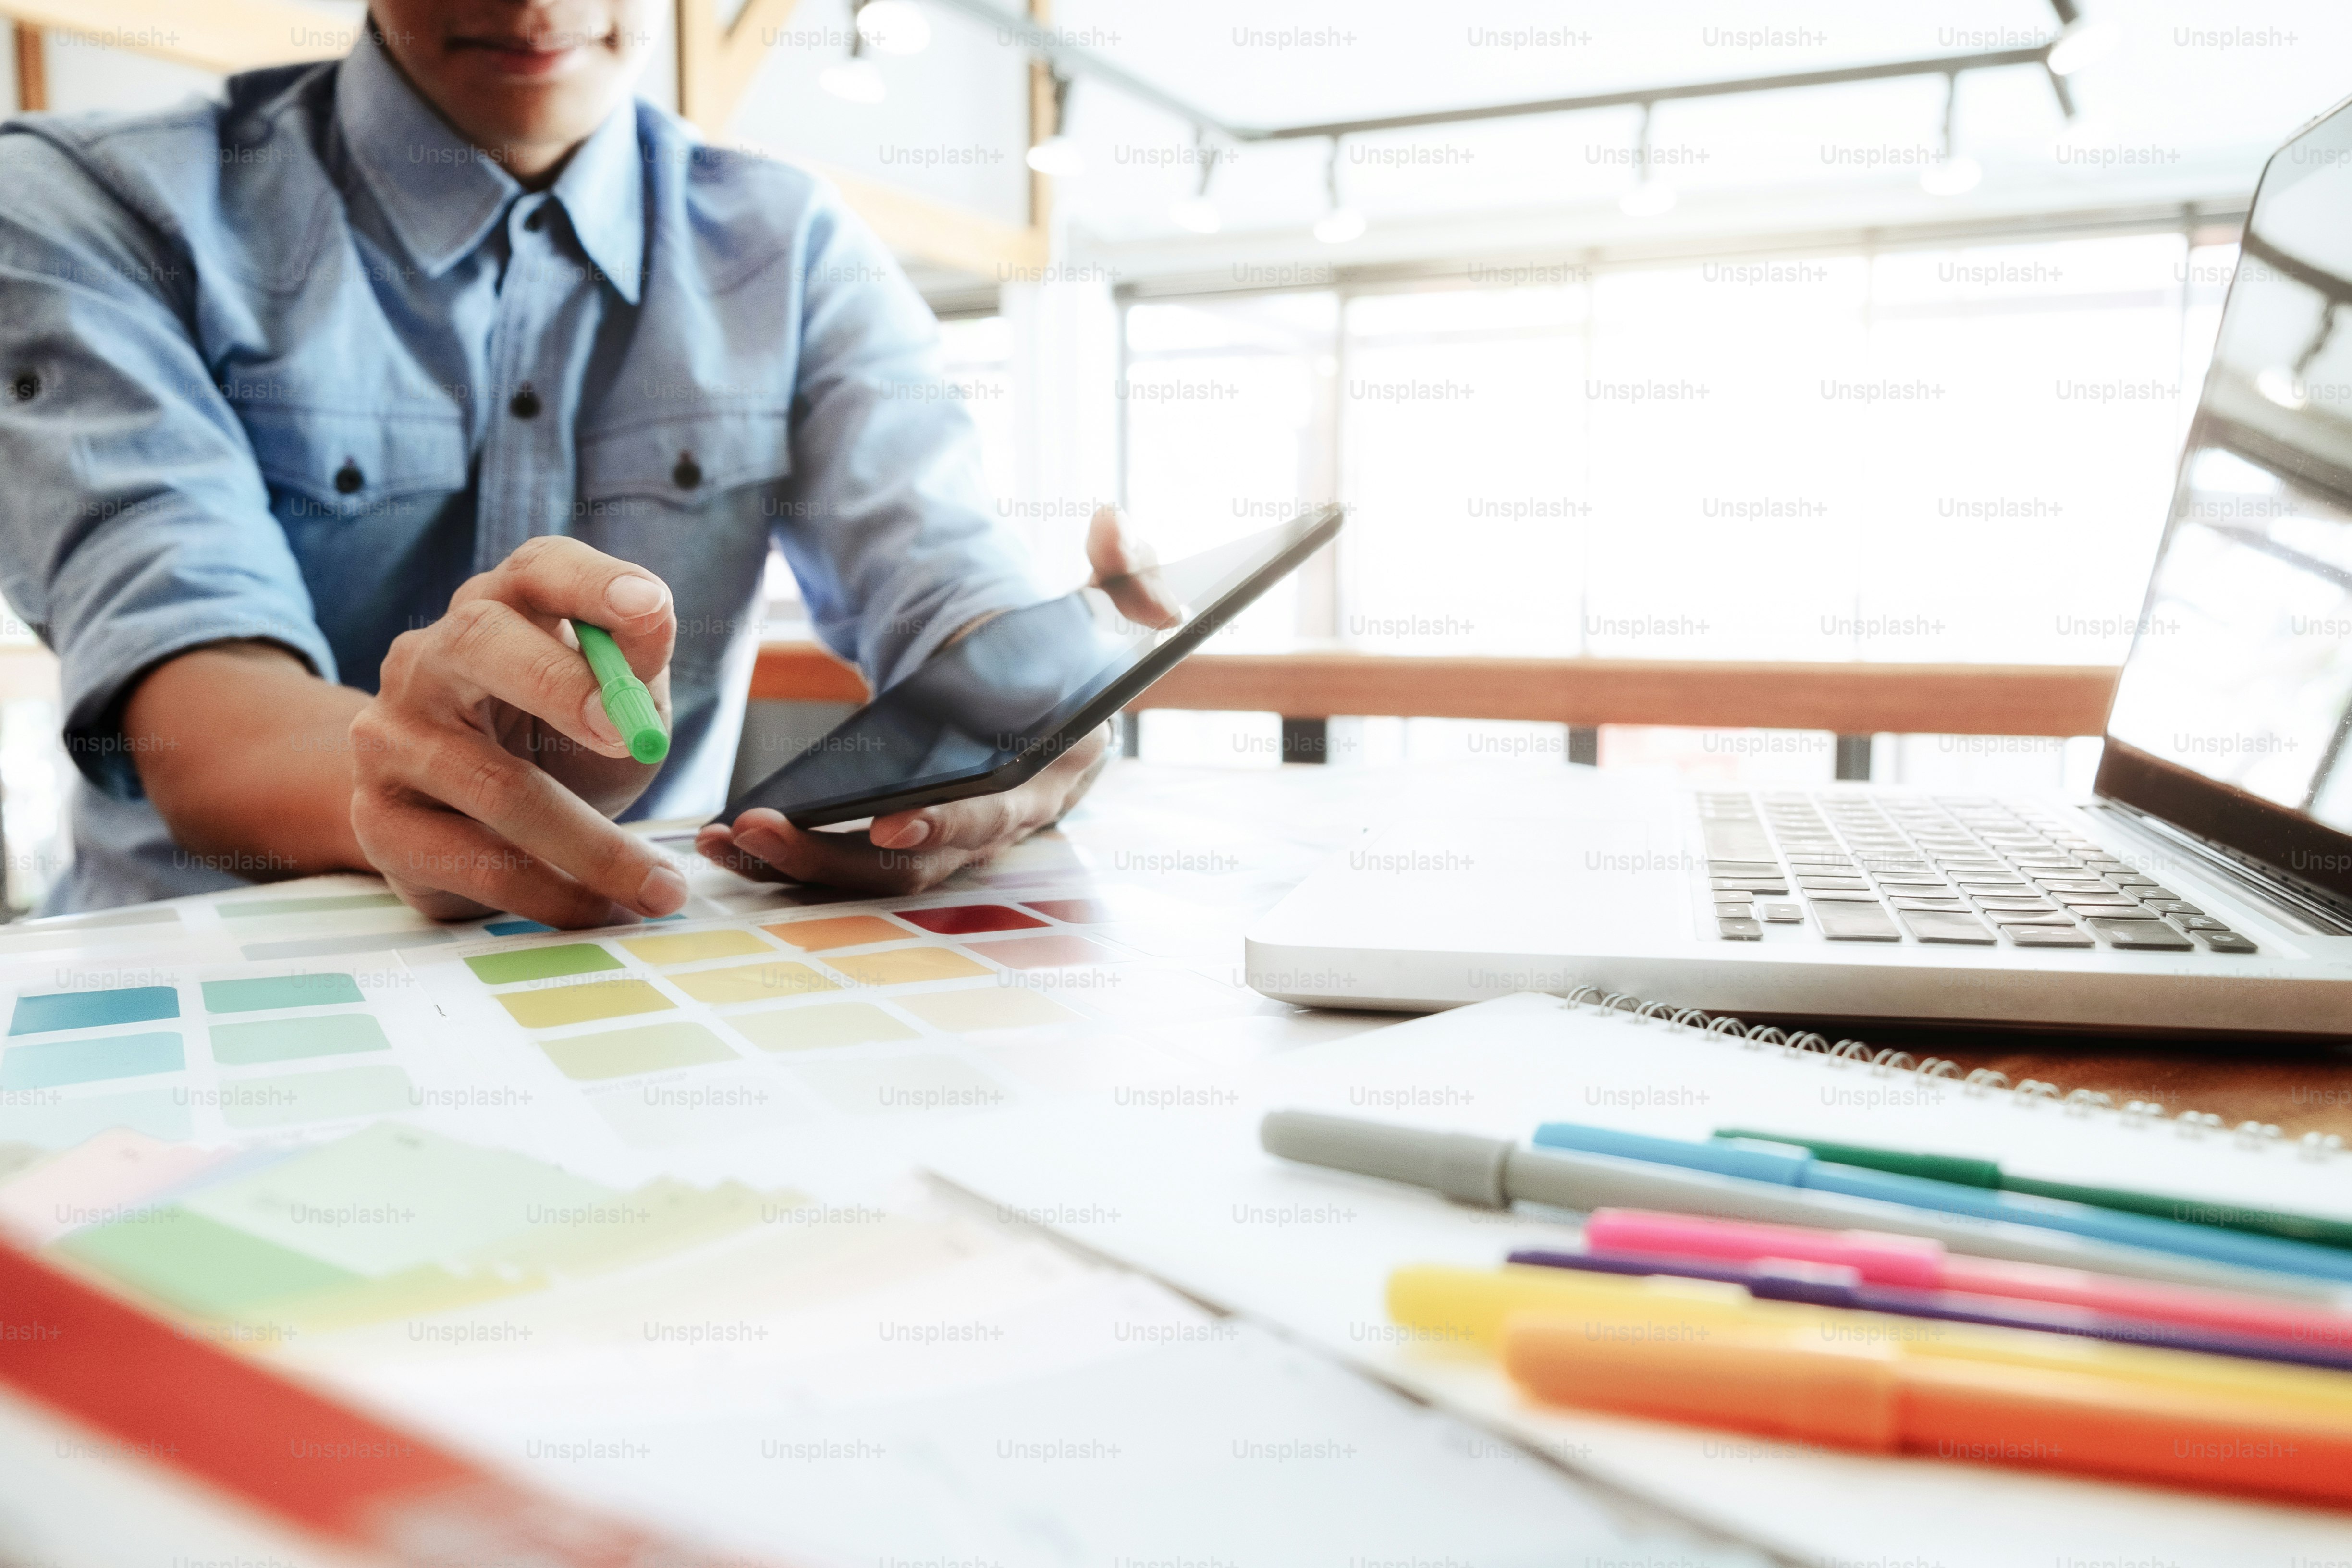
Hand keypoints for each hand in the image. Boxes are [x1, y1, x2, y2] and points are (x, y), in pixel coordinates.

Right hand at [347, 536, 686, 926]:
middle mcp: (430, 658)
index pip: (540, 569)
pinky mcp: (379, 821)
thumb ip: (635, 667)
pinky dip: (550, 893)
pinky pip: (470, 861)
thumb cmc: (558, 743)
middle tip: (631, 737)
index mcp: (501, 610)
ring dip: (589, 843)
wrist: (466, 822)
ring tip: (658, 887)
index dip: (593, 584)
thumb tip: (649, 627)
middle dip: (561, 684)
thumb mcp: (616, 703)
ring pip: (492, 782)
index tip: (651, 611)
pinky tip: (599, 910)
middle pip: (482, 641)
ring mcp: (391, 737)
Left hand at [696, 506, 1177, 895]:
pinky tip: (726, 838)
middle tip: (762, 829)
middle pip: (918, 864)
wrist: (1041, 684)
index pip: (998, 816)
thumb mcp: (1104, 600)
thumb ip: (1127, 567)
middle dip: (835, 856)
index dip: (948, 825)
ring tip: (726, 839)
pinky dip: (787, 857)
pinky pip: (846, 863)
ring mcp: (952, 841)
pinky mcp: (908, 839)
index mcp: (1054, 772)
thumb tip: (1114, 524)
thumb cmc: (1068, 647)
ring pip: (872, 875)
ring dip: (796, 866)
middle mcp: (1002, 824)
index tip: (889, 821)